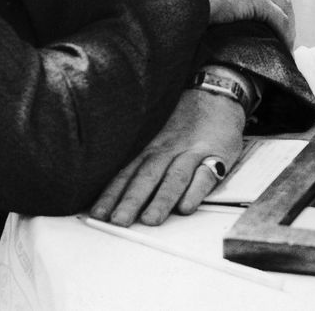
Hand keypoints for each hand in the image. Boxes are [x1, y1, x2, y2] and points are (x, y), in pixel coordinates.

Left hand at [88, 89, 244, 226]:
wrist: (216, 93)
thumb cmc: (186, 120)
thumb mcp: (158, 137)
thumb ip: (143, 162)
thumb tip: (118, 191)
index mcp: (151, 149)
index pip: (126, 173)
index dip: (111, 194)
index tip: (97, 214)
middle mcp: (168, 150)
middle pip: (146, 176)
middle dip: (131, 200)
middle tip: (118, 221)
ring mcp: (192, 152)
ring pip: (174, 177)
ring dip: (161, 199)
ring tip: (150, 220)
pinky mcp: (217, 156)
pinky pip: (206, 175)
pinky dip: (195, 191)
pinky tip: (186, 207)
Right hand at [163, 0, 294, 49]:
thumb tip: (179, 3)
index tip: (268, 6)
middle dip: (284, 7)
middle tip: (284, 29)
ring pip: (284, 5)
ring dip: (289, 23)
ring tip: (286, 42)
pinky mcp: (260, 2)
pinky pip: (280, 20)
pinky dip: (285, 33)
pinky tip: (285, 46)